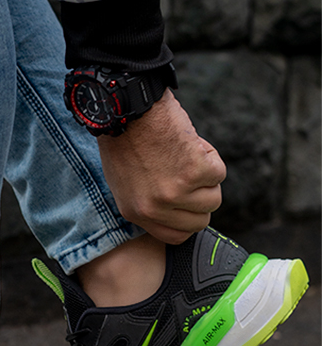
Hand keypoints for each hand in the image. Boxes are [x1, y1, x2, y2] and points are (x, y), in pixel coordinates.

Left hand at [97, 89, 225, 244]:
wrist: (129, 108)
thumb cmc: (127, 138)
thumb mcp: (126, 181)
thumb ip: (149, 201)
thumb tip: (176, 211)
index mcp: (135, 212)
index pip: (175, 236)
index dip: (187, 219)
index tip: (189, 204)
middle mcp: (154, 208)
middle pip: (200, 221)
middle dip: (201, 197)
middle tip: (190, 174)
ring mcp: (174, 192)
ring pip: (213, 198)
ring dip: (206, 175)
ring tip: (184, 154)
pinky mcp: (194, 172)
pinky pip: (218, 172)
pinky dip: (210, 155)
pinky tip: (188, 142)